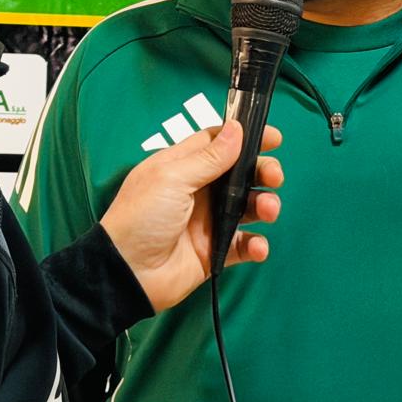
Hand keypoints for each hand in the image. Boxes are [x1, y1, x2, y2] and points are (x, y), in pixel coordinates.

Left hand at [99, 121, 282, 312]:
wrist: (127, 273)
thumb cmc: (142, 217)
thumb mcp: (172, 178)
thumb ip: (208, 157)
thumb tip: (236, 128)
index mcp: (183, 166)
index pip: (218, 143)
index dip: (245, 137)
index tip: (274, 138)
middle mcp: (199, 190)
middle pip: (240, 173)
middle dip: (262, 172)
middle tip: (274, 176)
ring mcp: (209, 221)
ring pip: (248, 207)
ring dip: (264, 205)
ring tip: (267, 211)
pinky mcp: (216, 251)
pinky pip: (244, 244)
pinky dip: (256, 244)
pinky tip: (257, 246)